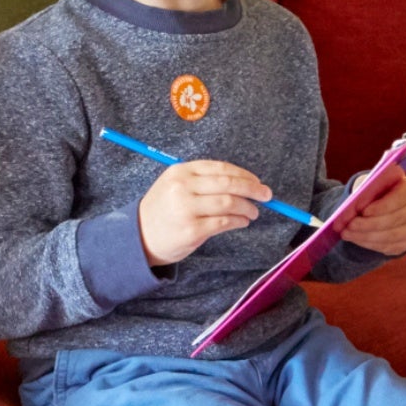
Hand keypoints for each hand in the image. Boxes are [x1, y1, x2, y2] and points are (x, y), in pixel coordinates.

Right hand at [137, 159, 268, 267]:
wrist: (138, 237)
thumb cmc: (162, 210)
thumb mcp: (174, 185)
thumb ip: (202, 180)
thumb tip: (242, 182)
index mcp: (180, 172)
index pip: (220, 168)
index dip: (243, 174)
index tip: (256, 181)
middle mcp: (182, 187)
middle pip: (227, 183)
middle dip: (252, 188)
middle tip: (266, 195)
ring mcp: (186, 209)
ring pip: (228, 203)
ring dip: (247, 207)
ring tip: (253, 212)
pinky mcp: (192, 230)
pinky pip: (224, 222)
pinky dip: (238, 221)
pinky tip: (242, 222)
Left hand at [341, 172, 405, 256]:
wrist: (384, 206)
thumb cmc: (376, 192)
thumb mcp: (372, 186)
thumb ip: (366, 191)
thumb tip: (353, 205)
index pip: (399, 198)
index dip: (382, 206)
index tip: (364, 211)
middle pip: (394, 219)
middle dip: (369, 224)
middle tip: (350, 225)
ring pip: (390, 236)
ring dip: (366, 236)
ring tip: (346, 233)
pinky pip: (388, 247)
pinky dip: (369, 244)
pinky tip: (355, 239)